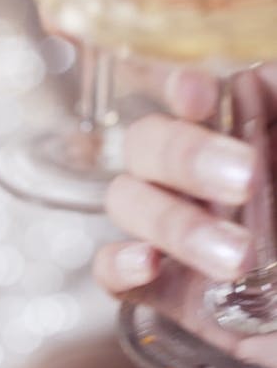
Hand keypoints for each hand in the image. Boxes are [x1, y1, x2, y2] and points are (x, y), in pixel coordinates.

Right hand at [94, 63, 276, 367]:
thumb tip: (257, 75)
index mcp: (236, 139)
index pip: (188, 96)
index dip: (182, 88)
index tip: (200, 95)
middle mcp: (195, 179)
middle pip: (145, 142)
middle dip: (186, 156)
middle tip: (246, 179)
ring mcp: (175, 233)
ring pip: (126, 201)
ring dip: (175, 223)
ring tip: (239, 258)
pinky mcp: (168, 292)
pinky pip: (109, 270)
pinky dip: (120, 264)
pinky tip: (151, 266)